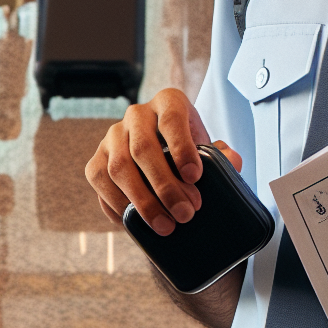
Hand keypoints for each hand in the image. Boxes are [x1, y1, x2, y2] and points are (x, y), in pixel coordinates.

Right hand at [85, 88, 241, 235]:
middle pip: (143, 148)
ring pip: (119, 169)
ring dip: (143, 202)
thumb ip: (222, 156)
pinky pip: (101, 184)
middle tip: (186, 213)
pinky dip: (119, 206)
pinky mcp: (96, 160)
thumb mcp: (208, 149)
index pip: (171, 119)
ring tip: (166, 225)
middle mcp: (136, 114)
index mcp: (168, 102)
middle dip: (165, 185)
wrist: (164, 160)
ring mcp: (112, 136)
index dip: (182, 148)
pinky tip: (138, 222)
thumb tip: (232, 161)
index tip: (195, 177)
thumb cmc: (189, 152)